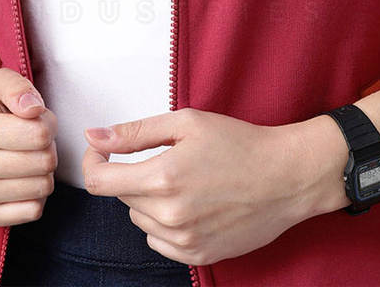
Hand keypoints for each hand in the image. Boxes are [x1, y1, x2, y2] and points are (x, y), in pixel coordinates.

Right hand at [0, 66, 58, 226]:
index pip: (39, 135)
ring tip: (28, 156)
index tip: (37, 120)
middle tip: (35, 139)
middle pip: (44, 162)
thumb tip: (34, 110)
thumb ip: (18, 87)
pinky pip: (33, 211)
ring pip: (42, 187)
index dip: (48, 123)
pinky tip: (23, 179)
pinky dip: (36, 195)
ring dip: (44, 171)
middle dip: (48, 147)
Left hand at [80, 108, 317, 265]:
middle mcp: (169, 215)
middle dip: (132, 175)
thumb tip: (94, 136)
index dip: (93, 162)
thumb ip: (135, 131)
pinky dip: (164, 224)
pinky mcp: (198, 256)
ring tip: (185, 181)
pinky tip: (192, 204)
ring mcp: (184, 241)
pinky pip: (158, 242)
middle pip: (122, 197)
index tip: (102, 152)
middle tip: (165, 158)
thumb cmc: (240, 142)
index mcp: (163, 177)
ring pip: (139, 219)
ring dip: (149, 200)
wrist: (287, 176)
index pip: (99, 181)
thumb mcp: (187, 122)